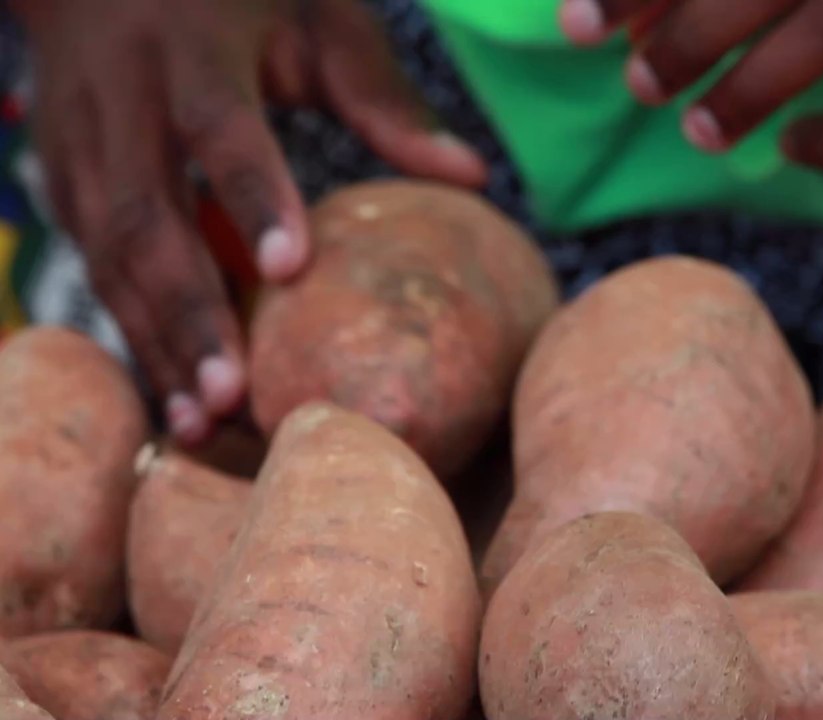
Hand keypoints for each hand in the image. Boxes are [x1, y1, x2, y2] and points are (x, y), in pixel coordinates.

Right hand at [14, 0, 486, 442]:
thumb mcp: (317, 20)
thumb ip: (383, 99)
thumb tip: (473, 175)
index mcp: (192, 49)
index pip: (220, 129)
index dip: (252, 198)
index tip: (290, 271)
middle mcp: (120, 99)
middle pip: (145, 214)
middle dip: (188, 311)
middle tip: (232, 397)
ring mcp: (77, 142)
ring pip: (108, 255)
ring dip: (153, 342)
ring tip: (201, 425)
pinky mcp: (61, 178)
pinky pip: (94, 266)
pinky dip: (135, 332)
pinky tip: (173, 398)